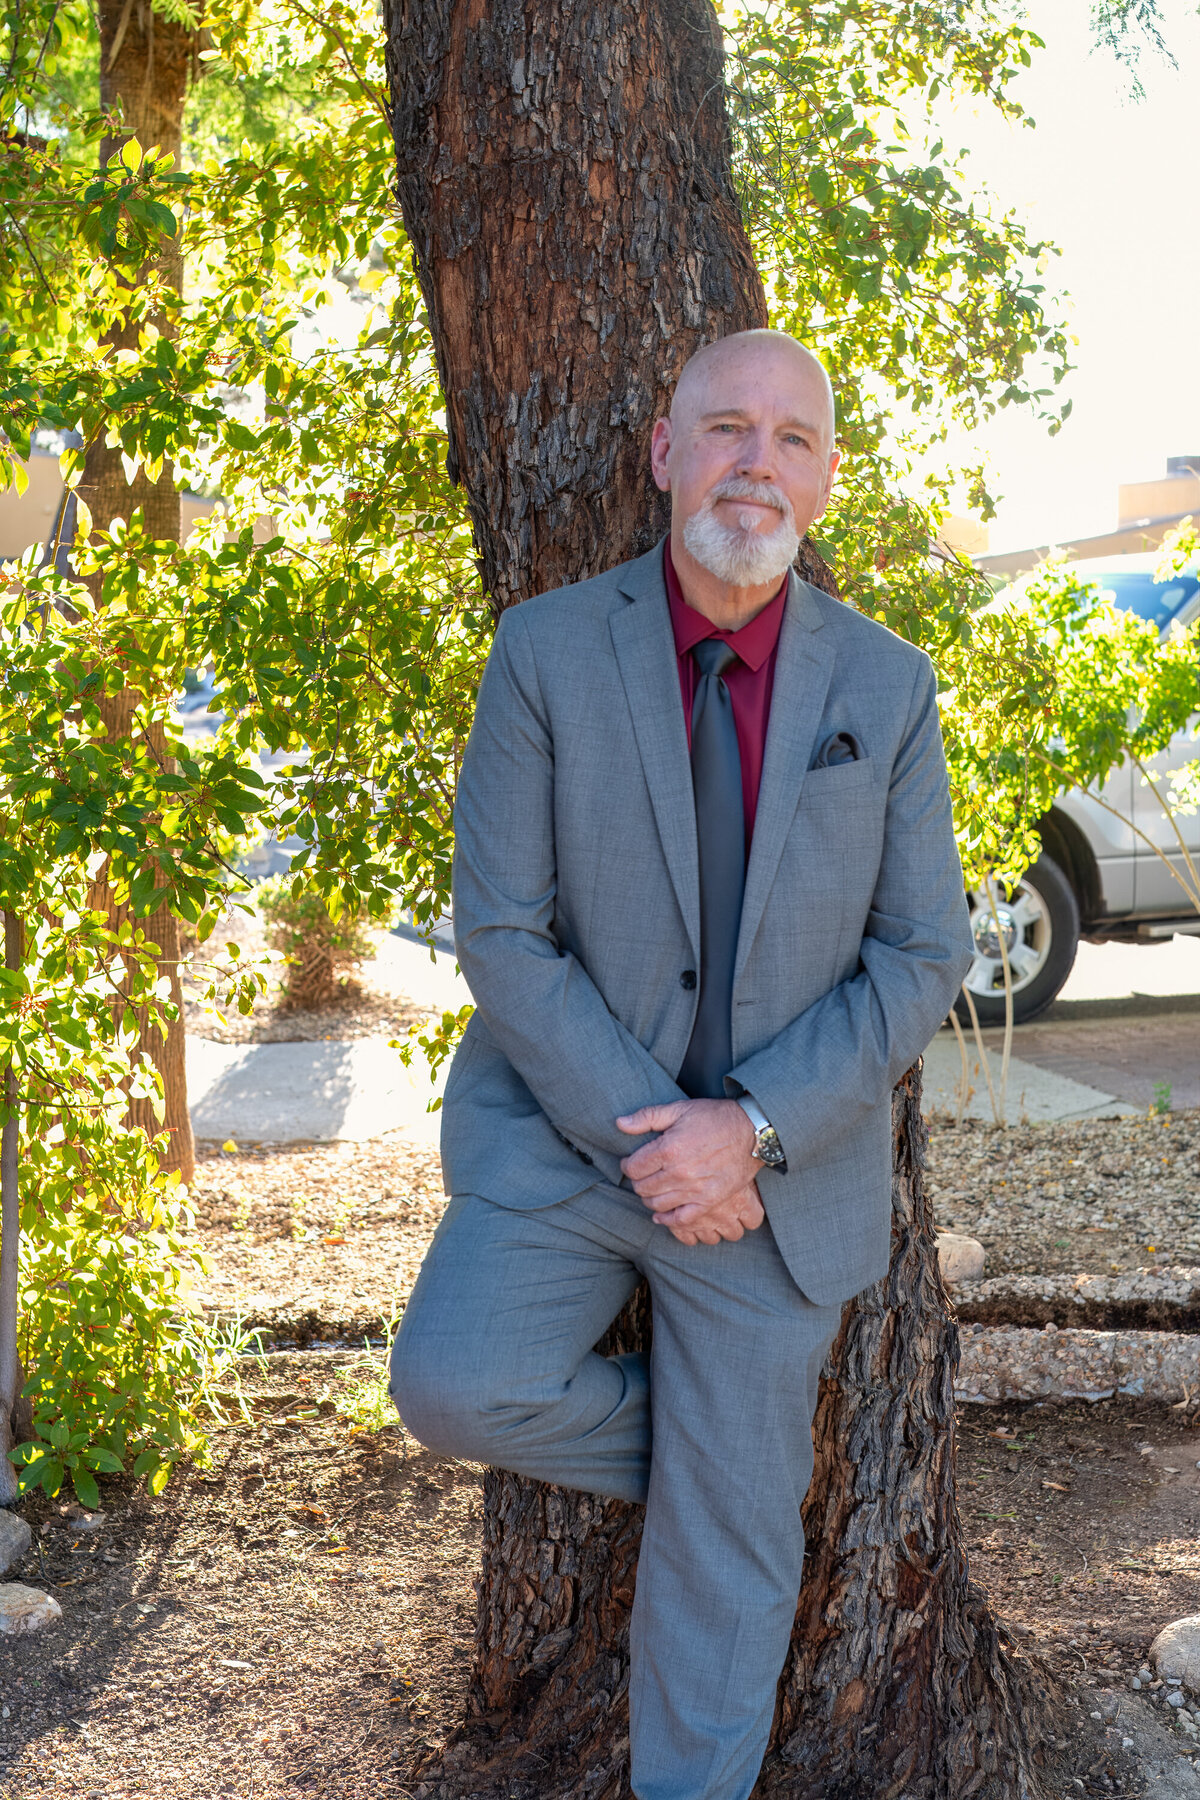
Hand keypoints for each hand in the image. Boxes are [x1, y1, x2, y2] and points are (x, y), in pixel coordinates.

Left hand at [616, 1099, 765, 1243]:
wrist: (751, 1132)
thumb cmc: (715, 1117)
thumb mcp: (680, 1109)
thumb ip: (647, 1117)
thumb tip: (620, 1124)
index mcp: (668, 1148)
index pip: (632, 1168)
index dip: (627, 1166)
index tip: (630, 1163)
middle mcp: (679, 1172)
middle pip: (642, 1188)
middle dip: (637, 1182)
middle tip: (643, 1175)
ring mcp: (695, 1189)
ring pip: (656, 1204)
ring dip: (649, 1199)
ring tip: (653, 1190)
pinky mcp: (709, 1201)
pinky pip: (680, 1219)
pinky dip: (667, 1220)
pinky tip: (661, 1215)